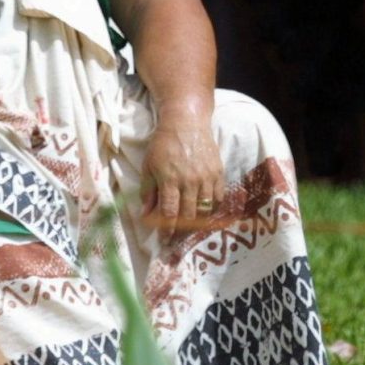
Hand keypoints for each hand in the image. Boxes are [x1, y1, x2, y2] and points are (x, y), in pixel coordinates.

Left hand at [140, 118, 224, 241]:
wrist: (186, 123)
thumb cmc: (162, 144)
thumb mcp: (148, 165)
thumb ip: (148, 192)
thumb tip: (145, 216)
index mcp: (170, 179)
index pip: (170, 212)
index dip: (167, 230)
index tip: (164, 241)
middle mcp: (190, 181)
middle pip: (189, 215)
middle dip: (182, 231)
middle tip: (177, 240)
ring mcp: (207, 178)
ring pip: (205, 210)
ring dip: (197, 224)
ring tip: (190, 231)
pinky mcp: (219, 173)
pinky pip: (218, 199)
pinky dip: (212, 210)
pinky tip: (205, 216)